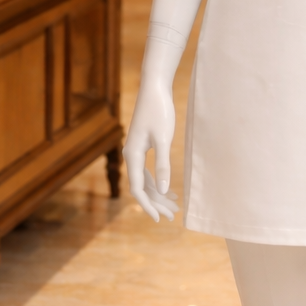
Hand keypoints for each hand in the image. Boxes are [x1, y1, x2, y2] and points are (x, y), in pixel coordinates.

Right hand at [123, 73, 178, 221]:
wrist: (155, 87)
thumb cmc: (160, 111)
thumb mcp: (163, 139)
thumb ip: (163, 165)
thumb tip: (162, 190)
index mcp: (133, 154)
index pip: (137, 188)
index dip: (148, 205)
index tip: (159, 219)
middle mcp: (131, 154)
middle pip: (142, 186)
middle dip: (156, 202)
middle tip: (173, 216)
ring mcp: (137, 149)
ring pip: (145, 179)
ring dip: (158, 192)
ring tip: (174, 205)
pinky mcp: (143, 144)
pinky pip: (148, 169)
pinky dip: (157, 180)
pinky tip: (168, 188)